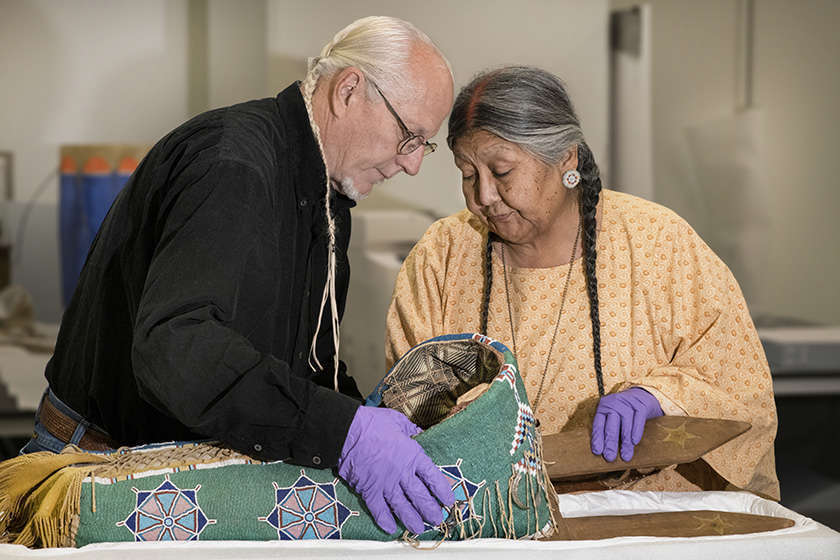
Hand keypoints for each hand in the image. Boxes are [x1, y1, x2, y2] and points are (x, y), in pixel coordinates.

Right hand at [337, 407, 454, 533]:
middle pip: (420, 497)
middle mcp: (401, 473)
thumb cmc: (372, 423)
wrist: (346, 431)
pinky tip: (391, 528)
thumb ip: (410, 429)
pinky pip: (378, 510)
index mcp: (412, 455)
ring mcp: (385, 484)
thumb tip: (419, 432)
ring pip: (402, 507)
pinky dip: (385, 520)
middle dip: (430, 510)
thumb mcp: (397, 420)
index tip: (448, 500)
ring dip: (412, 520)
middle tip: (437, 519)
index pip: (433, 477)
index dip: (442, 491)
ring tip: (419, 529)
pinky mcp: (368, 490)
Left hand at [591, 387, 663, 461]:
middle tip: (610, 458)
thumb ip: (609, 430)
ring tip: (625, 456)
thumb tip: (605, 452)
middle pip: (611, 425)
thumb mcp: (614, 417)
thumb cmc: (625, 412)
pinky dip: (636, 431)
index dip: (597, 438)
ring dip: (625, 441)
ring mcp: (627, 402)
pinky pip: (638, 418)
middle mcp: (613, 403)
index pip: (598, 424)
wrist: (642, 396)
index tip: (597, 452)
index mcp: (603, 407)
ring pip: (625, 423)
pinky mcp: (640, 404)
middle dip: (610, 443)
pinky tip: (635, 441)